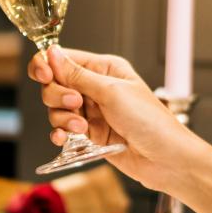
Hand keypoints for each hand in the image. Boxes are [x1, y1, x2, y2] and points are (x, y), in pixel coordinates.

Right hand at [29, 45, 197, 189]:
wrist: (166, 160)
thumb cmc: (151, 122)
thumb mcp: (111, 92)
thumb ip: (77, 75)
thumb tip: (52, 53)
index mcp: (103, 68)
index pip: (63, 58)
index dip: (47, 65)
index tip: (45, 77)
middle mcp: (94, 86)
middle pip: (54, 83)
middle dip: (58, 96)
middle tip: (75, 104)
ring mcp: (90, 110)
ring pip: (55, 107)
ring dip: (62, 118)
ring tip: (82, 127)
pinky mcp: (88, 132)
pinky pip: (62, 128)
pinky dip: (59, 132)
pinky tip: (64, 137)